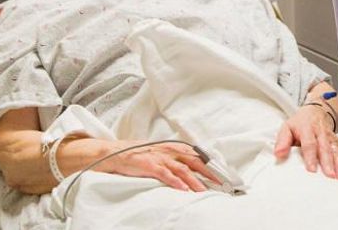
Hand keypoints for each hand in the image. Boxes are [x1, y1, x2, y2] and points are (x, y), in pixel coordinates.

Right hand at [98, 140, 221, 191]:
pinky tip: (183, 189)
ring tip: (204, 191)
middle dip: (208, 173)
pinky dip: (176, 182)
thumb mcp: (160, 153)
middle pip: (194, 161)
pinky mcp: (150, 165)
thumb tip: (191, 168)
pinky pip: (166, 174)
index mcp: (173, 147)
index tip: (221, 174)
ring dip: (195, 181)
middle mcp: (169, 151)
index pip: (196, 155)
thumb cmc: (139, 154)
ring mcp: (160, 158)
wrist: (117, 153)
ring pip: (183, 170)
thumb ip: (175, 159)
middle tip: (219, 183)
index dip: (210, 165)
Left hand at [274, 105, 337, 179]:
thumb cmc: (299, 123)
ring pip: (337, 150)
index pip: (309, 143)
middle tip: (330, 175)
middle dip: (329, 162)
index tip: (312, 169)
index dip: (311, 156)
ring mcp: (331, 137)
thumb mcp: (287, 127)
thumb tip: (278, 154)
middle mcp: (321, 132)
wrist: (315, 111)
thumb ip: (282, 141)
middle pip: (326, 148)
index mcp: (307, 129)